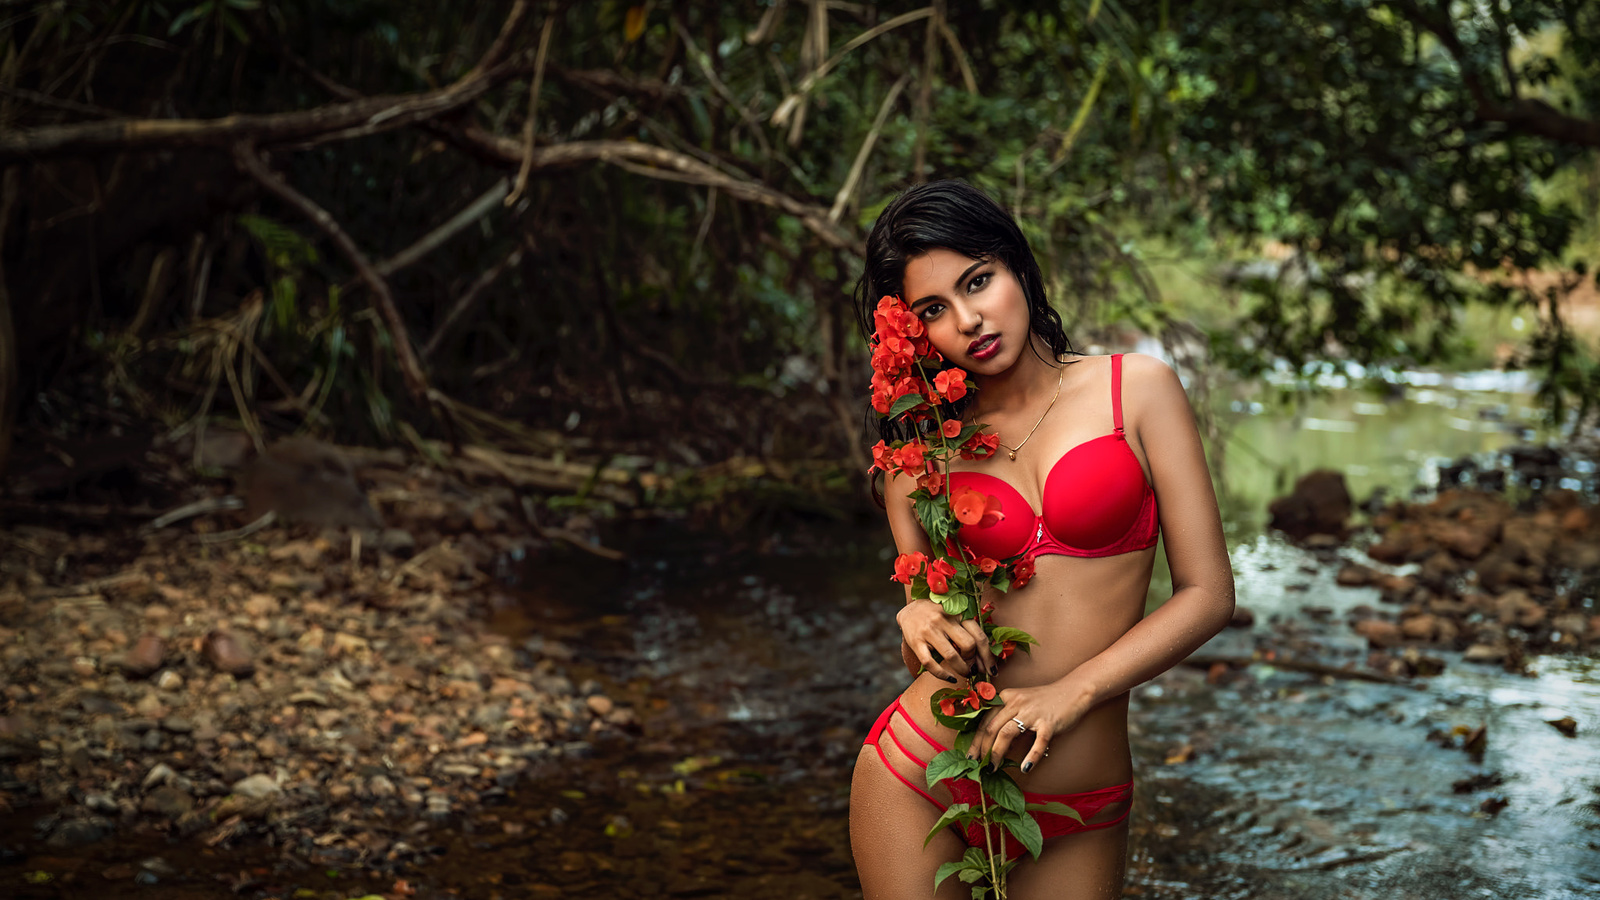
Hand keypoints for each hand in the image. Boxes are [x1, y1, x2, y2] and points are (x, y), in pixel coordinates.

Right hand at [896, 599, 996, 682]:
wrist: (909, 610)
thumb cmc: (938, 615)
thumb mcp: (956, 616)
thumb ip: (969, 631)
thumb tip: (984, 661)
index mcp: (958, 612)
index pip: (979, 636)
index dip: (988, 657)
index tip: (992, 670)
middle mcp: (944, 619)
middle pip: (968, 645)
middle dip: (974, 661)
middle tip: (973, 668)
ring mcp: (929, 631)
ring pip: (951, 656)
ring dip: (962, 669)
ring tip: (965, 673)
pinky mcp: (916, 642)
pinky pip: (930, 663)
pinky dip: (942, 675)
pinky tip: (950, 678)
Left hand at [968, 679, 1092, 773]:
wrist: (1074, 690)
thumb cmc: (1045, 700)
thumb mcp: (1020, 703)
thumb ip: (1006, 718)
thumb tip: (992, 743)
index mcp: (1006, 697)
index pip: (984, 721)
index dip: (975, 740)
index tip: (970, 756)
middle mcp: (1016, 703)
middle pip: (990, 728)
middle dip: (982, 750)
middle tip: (978, 766)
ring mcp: (1032, 713)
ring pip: (1006, 734)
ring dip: (997, 754)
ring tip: (993, 768)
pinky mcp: (1049, 723)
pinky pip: (1038, 743)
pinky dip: (1031, 757)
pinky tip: (1025, 768)